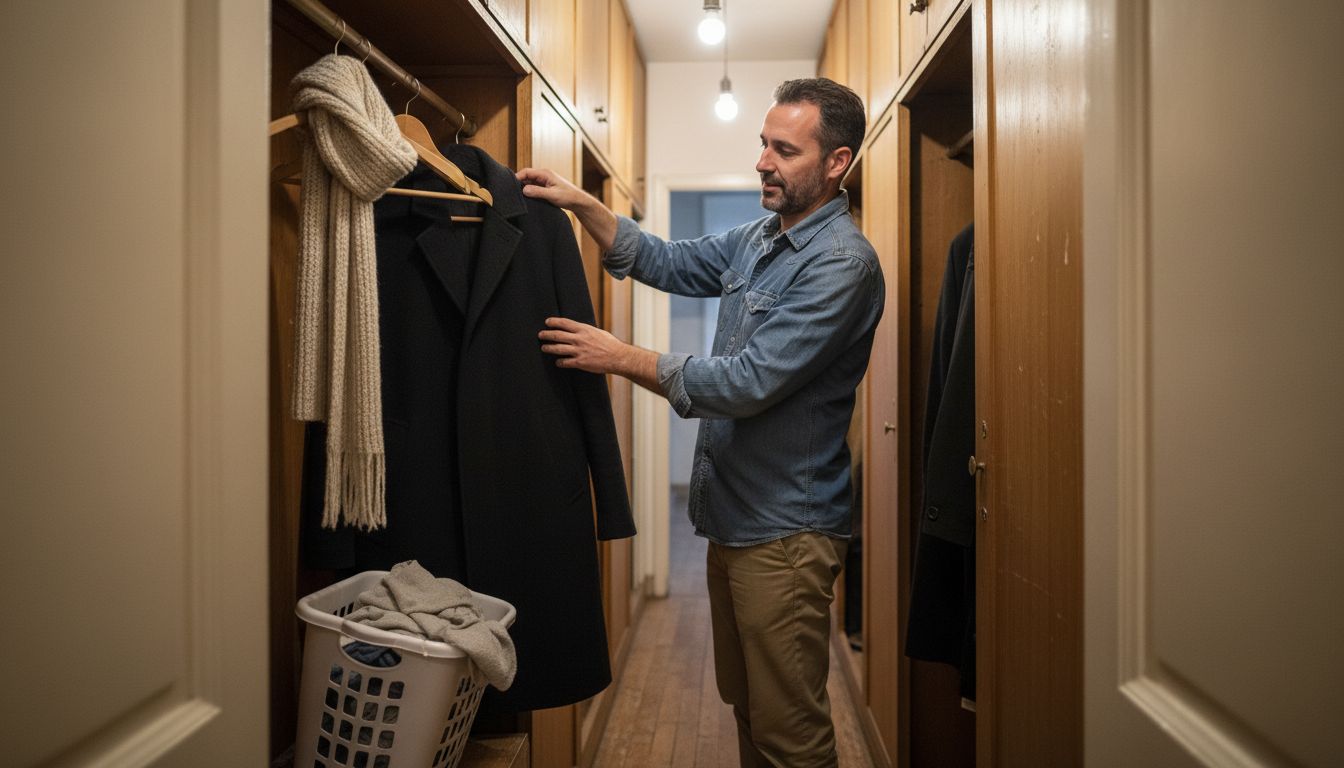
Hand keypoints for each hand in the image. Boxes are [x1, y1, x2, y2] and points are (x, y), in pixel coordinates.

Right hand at [516, 168, 586, 209]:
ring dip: (524, 189)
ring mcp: (544, 181)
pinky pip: (533, 188)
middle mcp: (543, 175)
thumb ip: (538, 192)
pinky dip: (529, 192)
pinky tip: (527, 199)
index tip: (511, 187)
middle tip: (513, 194)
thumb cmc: (568, 197)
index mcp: (545, 173)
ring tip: (519, 198)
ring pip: (529, 183)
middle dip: (519, 184)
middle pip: (526, 177)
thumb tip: (523, 190)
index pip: (526, 172)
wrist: (578, 201)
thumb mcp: (552, 195)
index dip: (517, 178)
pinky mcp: (545, 187)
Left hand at [539, 317, 663, 394]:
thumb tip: (578, 330)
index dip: (554, 322)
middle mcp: (579, 339)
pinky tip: (558, 362)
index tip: (547, 322)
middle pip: (557, 335)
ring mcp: (578, 351)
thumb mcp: (597, 332)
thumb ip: (586, 331)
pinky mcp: (580, 362)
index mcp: (584, 330)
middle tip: (540, 335)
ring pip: (558, 349)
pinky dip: (559, 362)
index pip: (564, 323)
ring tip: (544, 348)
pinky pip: (565, 362)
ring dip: (549, 348)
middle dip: (547, 334)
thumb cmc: (610, 344)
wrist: (618, 357)